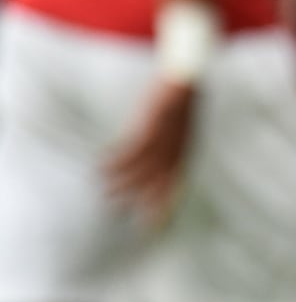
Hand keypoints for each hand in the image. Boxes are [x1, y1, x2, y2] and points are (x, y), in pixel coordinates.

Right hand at [106, 81, 195, 224]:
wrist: (188, 73)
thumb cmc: (183, 99)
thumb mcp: (183, 124)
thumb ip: (175, 143)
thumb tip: (161, 158)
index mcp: (186, 149)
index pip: (177, 183)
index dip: (167, 205)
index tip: (156, 227)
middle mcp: (178, 147)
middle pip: (161, 181)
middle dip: (145, 201)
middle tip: (128, 217)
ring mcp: (167, 136)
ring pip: (143, 167)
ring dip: (124, 182)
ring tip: (107, 194)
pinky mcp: (153, 123)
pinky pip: (133, 148)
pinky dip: (117, 160)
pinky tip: (101, 168)